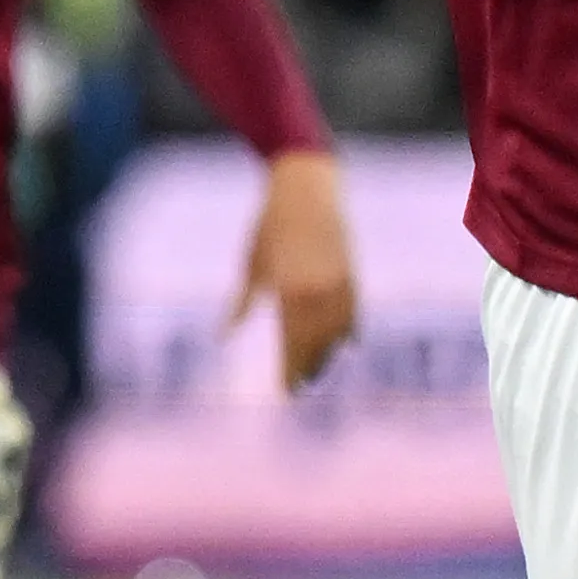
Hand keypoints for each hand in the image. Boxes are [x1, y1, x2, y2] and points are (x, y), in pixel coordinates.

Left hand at [238, 148, 358, 391]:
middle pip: (315, 345)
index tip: (285, 391)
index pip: (290, 346)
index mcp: (287, 293)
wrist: (306, 187)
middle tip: (300, 385)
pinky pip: (353, 312)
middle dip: (307, 367)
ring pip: (337, 333)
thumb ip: (241, 303)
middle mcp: (316, 293)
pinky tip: (345, 343)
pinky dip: (349, 330)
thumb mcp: (252, 264)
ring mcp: (337, 284)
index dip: (288, 371)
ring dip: (329, 353)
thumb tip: (224, 335)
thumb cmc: (269, 225)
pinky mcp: (352, 273)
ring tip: (319, 368)